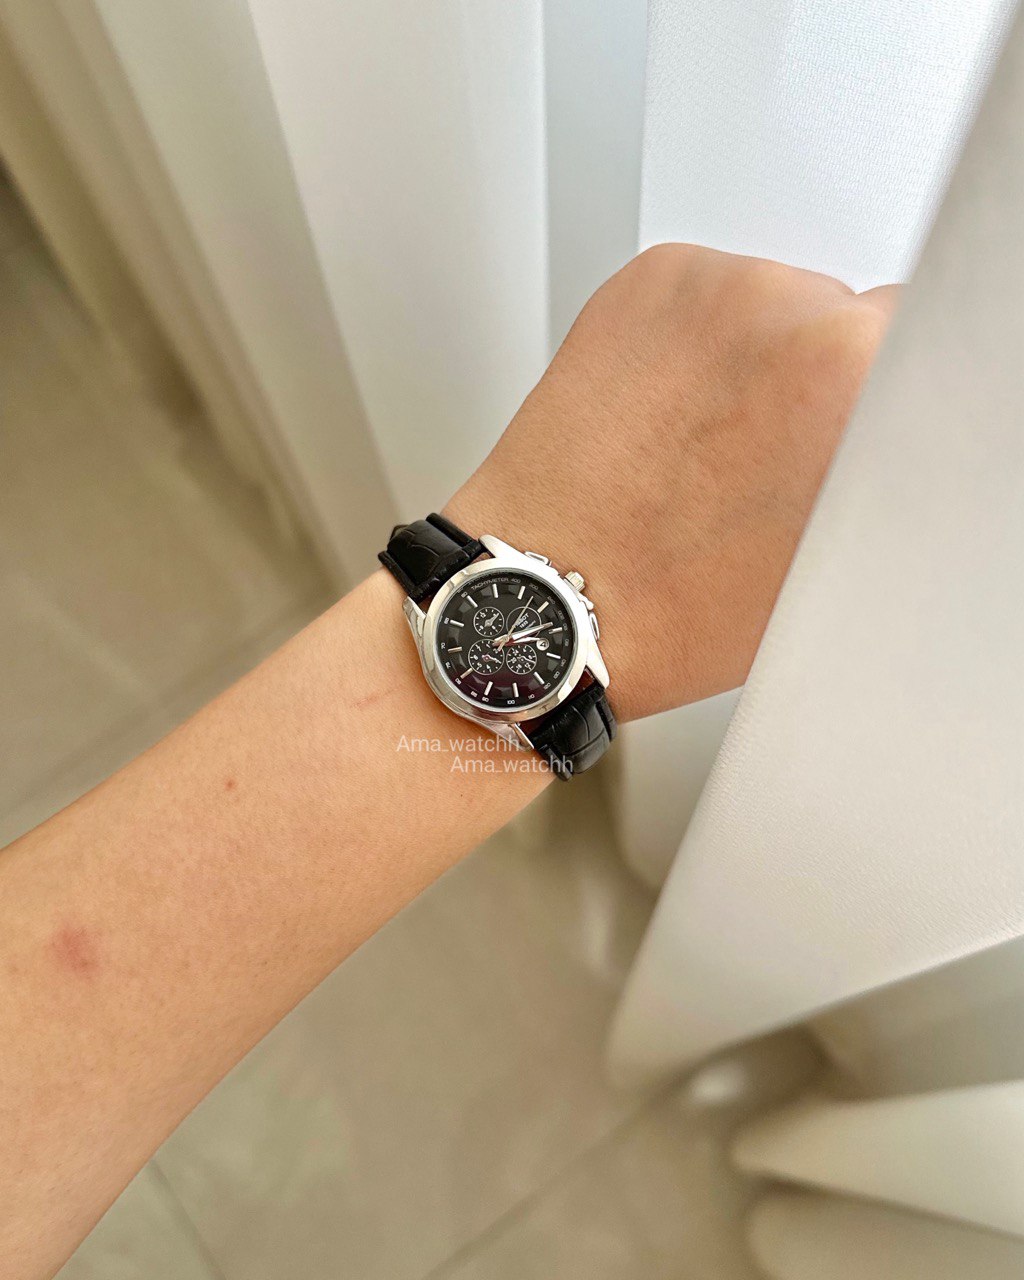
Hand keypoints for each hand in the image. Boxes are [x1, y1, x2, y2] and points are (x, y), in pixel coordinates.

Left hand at [446, 244, 896, 719]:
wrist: (551, 591)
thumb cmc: (681, 602)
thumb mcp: (837, 556)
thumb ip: (881, 464)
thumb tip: (885, 421)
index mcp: (860, 379)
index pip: (921, 338)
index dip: (881, 396)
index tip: (852, 427)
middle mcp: (792, 312)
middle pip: (848, 319)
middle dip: (822, 382)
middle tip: (771, 458)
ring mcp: (715, 284)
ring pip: (776, 304)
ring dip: (757, 359)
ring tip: (703, 446)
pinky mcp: (651, 278)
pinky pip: (708, 297)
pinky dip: (696, 344)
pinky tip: (666, 416)